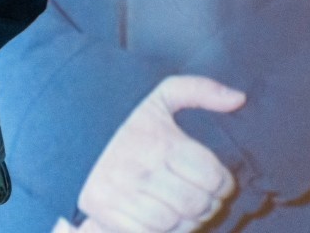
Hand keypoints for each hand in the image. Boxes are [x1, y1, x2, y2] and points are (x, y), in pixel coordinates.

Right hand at [74, 75, 244, 232]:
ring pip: (177, 223)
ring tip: (179, 205)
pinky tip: (159, 215)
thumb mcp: (159, 94)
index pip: (214, 178)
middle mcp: (140, 170)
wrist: (69, 129)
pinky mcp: (105, 211)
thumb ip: (200, 90)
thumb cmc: (124, 116)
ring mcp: (121, 193)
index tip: (214, 178)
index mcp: (159, 142)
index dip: (222, 181)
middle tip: (198, 193)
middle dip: (206, 202)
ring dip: (185, 219)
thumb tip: (240, 98)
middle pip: (198, 204)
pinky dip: (161, 230)